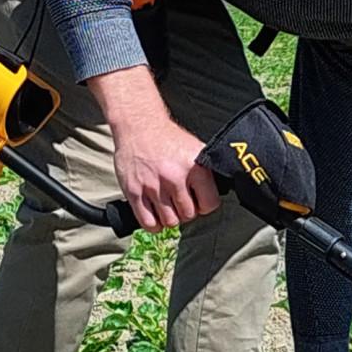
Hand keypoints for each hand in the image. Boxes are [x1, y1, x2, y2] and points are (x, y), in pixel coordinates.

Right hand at [88, 65, 220, 231]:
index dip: (206, 205)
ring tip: (169, 206)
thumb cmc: (168, 139)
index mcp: (194, 168)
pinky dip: (154, 224)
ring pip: (169, 222)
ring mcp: (153, 186)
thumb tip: (217, 194)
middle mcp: (174, 178)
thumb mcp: (195, 150)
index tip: (200, 201)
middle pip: (188, 215)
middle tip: (182, 202)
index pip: (209, 204)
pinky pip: (148, 223)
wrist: (139, 126)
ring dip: (170, 218)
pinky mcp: (134, 192)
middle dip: (187, 211)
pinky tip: (156, 215)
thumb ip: (206, 174)